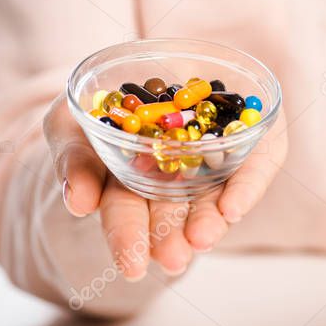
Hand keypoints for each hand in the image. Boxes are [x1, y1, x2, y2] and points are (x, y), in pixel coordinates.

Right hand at [43, 93, 286, 280]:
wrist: (158, 59)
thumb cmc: (98, 100)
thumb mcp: (69, 124)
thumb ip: (74, 160)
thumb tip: (79, 204)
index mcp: (131, 188)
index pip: (129, 215)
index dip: (129, 239)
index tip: (132, 267)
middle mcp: (176, 182)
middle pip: (175, 213)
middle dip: (173, 237)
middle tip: (173, 259)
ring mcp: (214, 162)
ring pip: (215, 197)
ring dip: (208, 221)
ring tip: (202, 237)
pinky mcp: (250, 140)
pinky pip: (256, 166)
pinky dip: (245, 187)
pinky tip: (233, 208)